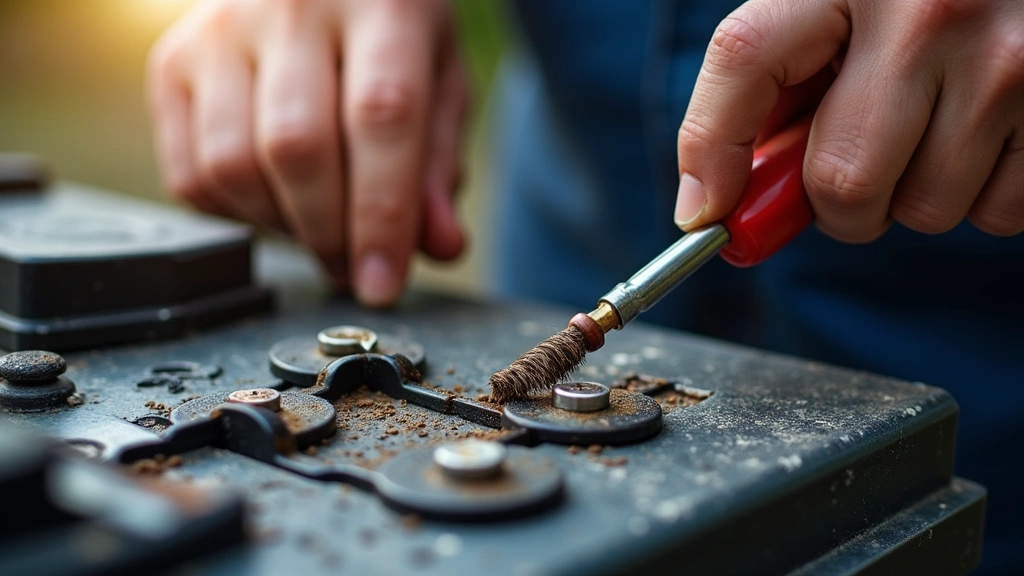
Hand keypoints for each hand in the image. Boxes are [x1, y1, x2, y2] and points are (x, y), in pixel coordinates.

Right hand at [148, 0, 467, 305]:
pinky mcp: (171, 63)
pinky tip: (273, 203)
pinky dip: (234, 214)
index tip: (383, 283)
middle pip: (297, 148)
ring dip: (281, 228)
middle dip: (329, 234)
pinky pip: (190, 173)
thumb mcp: (439, 82)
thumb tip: (440, 246)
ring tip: (318, 229)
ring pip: (233, 166)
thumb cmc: (387, 30)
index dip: (381, 216)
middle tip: (353, 267)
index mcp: (381, 3)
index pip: (380, 117)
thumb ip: (439, 165)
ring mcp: (219, 31)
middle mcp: (290, 5)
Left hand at [674, 0, 1023, 241]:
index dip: (711, 145)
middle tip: (856, 171)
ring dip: (913, 198)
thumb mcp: (837, 12)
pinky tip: (987, 134)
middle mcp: (928, 11)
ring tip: (936, 129)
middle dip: (839, 205)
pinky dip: (982, 196)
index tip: (704, 213)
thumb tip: (715, 199)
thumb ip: (778, 86)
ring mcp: (1007, 59)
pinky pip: (997, 213)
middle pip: (842, 182)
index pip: (745, 55)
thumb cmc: (913, 4)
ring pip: (923, 210)